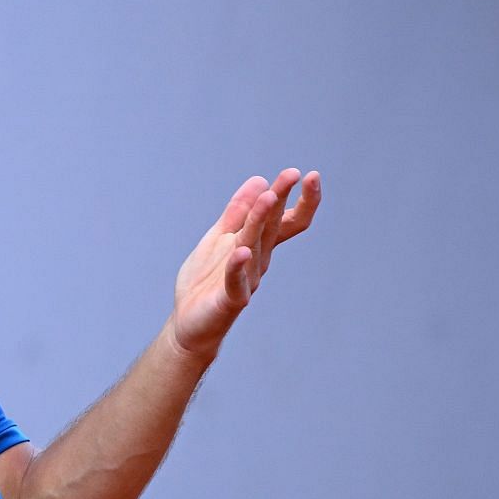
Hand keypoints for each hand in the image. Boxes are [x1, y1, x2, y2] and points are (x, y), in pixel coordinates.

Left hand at [169, 167, 321, 359]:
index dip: (299, 200)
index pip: (285, 221)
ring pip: (254, 246)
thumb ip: (237, 212)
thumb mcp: (220, 238)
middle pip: (273, 227)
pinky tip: (240, 252)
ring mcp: (246, 280)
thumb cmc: (207, 281)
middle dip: (281, 200)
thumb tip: (259, 180)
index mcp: (257, 245)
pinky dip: (237, 266)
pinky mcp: (230, 300)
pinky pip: (235, 281)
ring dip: (260, 221)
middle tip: (294, 174)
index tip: (308, 175)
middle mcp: (257, 260)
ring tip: (269, 197)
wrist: (190, 324)